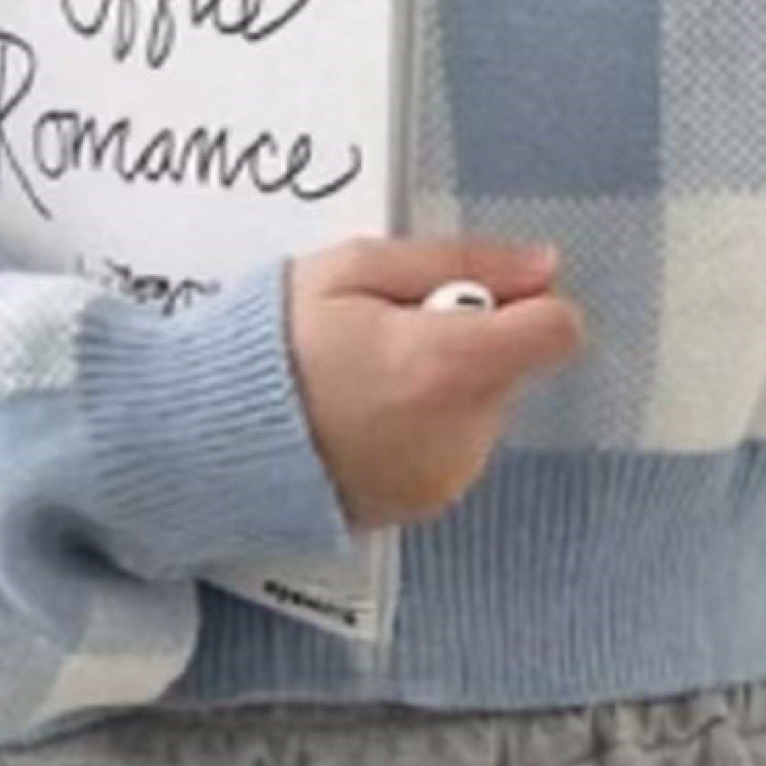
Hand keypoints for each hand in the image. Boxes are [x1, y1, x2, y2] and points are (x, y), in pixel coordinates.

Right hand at [286, 233, 587, 530]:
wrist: (207, 440)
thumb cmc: (274, 343)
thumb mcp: (354, 269)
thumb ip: (458, 260)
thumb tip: (544, 266)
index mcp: (450, 364)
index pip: (558, 330)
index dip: (526, 304)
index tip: (468, 298)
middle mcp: (463, 431)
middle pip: (513, 368)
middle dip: (467, 344)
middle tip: (384, 337)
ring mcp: (447, 476)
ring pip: (482, 409)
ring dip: (444, 390)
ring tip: (362, 383)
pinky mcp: (425, 505)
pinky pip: (453, 450)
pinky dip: (423, 432)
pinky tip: (360, 422)